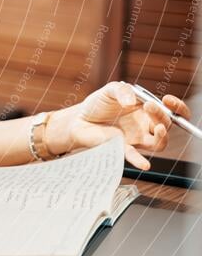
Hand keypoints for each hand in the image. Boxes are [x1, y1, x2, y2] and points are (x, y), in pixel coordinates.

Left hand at [46, 81, 189, 169]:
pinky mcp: (122, 148)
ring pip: (159, 143)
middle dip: (162, 115)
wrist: (79, 119)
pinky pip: (135, 156)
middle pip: (167, 125)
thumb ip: (122, 90)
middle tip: (149, 106)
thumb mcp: (110, 90)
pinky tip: (144, 164)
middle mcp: (145, 125)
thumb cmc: (98, 104)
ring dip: (162, 136)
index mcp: (146, 110)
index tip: (168, 100)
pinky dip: (140, 160)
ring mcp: (136, 138)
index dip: (176, 107)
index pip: (171, 111)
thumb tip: (131, 101)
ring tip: (158, 127)